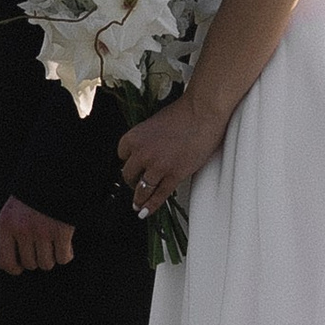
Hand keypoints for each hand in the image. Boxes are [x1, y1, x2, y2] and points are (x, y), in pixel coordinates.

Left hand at [0, 194, 76, 273]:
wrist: (57, 169)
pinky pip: (63, 257)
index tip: (22, 266)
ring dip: (53, 257)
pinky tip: (67, 245)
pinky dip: (67, 254)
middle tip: (45, 248)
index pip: (5, 261)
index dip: (15, 268)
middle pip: (30, 264)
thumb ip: (12, 230)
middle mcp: (22, 229)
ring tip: (56, 245)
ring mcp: (42, 231)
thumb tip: (15, 263)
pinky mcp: (61, 230)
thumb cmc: (35, 191)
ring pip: (47, 263)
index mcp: (6, 223)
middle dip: (38, 259)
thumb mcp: (14, 207)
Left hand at [117, 97, 223, 221]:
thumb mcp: (155, 123)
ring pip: (142, 189)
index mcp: (134, 137)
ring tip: (138, 204)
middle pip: (128, 174)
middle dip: (132, 180)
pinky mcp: (173, 175)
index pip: (121, 155)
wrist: (202, 113)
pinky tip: (146, 211)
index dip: (129, 161)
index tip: (132, 166)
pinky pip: (158, 196)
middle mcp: (142, 153)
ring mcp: (157, 166)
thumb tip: (148, 151)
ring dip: (139, 198)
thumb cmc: (183, 113)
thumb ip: (147, 139)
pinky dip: (151, 206)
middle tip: (136, 184)